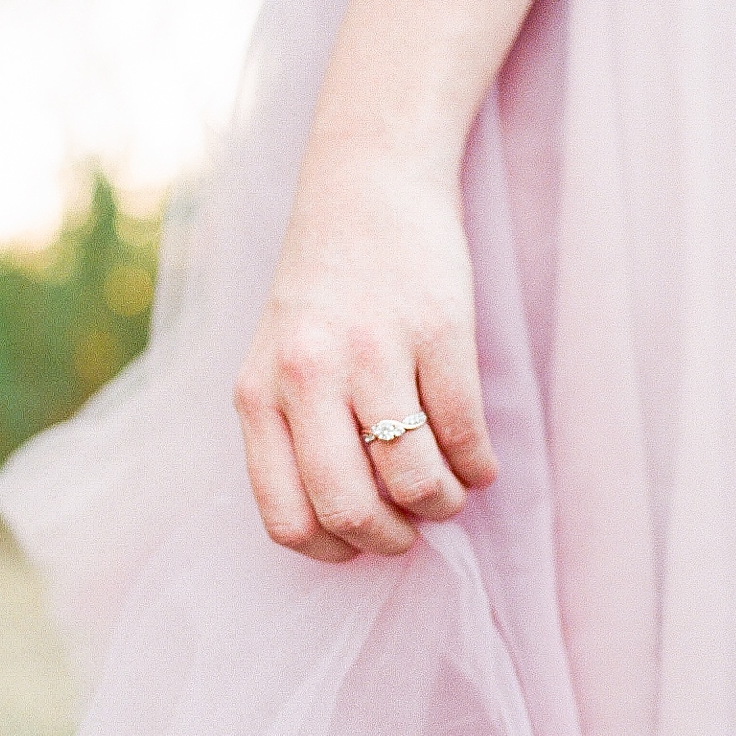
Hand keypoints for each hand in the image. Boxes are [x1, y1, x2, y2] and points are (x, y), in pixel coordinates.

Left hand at [233, 149, 497, 562]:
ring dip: (444, 504)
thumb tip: (347, 529)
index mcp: (257, 394)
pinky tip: (476, 460)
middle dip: (391, 539)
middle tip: (411, 528)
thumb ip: (295, 435)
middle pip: (349, 510)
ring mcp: (373, 352)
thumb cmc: (323, 291)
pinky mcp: (437, 329)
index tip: (358, 542)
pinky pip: (464, 433)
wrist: (367, 186)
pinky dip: (478, 465)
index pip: (285, 517)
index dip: (332, 549)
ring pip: (416, 480)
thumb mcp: (278, 362)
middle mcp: (306, 376)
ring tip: (449, 489)